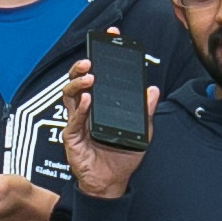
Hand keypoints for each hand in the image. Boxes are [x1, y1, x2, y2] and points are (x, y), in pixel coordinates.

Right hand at [60, 50, 156, 200]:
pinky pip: (73, 119)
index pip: (98, 74)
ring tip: (89, 76)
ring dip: (78, 82)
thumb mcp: (141, 131)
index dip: (102, 54)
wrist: (110, 183)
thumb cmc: (121, 157)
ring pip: (69, 94)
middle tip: (91, 59)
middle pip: (77, 80)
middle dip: (82, 65)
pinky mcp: (72, 136)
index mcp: (101, 103)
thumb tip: (152, 89)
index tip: (110, 37)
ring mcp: (77, 121)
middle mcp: (86, 108)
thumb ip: (145, 111)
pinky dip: (80, 109)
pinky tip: (88, 100)